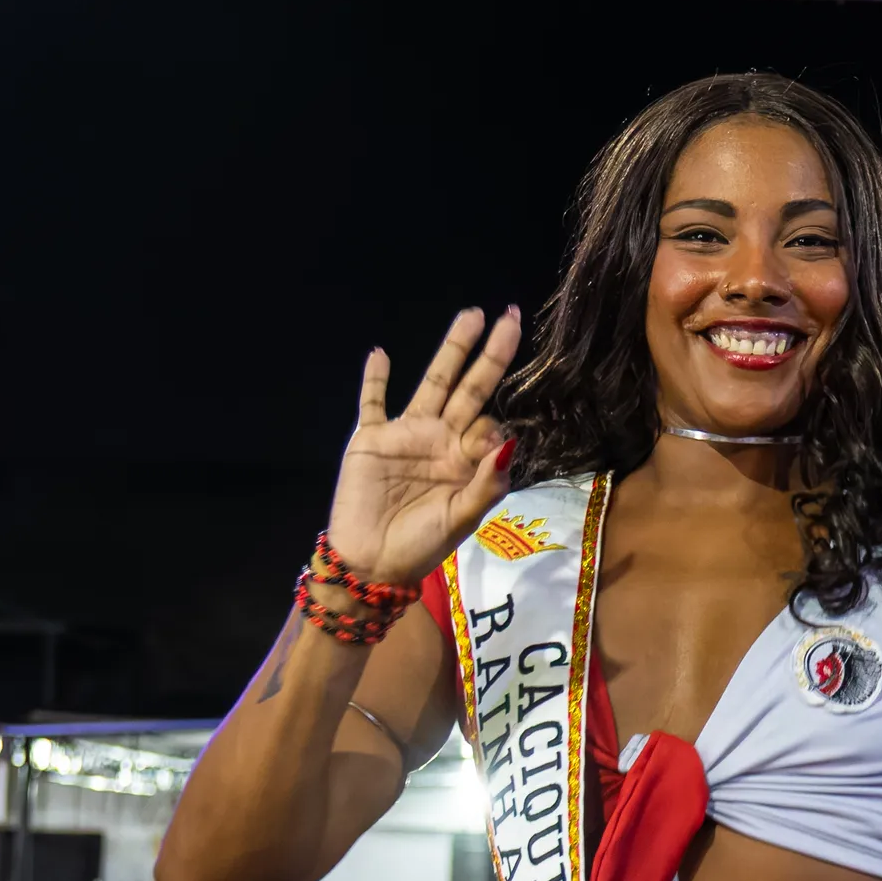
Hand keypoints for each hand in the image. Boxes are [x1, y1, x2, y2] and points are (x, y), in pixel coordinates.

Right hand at [324, 307, 522, 585]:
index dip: (491, 427)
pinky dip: (374, 379)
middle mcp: (441, 439)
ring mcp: (406, 435)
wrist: (371, 564)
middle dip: (491, 355)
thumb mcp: (462, 518)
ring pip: (433, 382)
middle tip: (511, 317)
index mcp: (466, 460)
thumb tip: (510, 440)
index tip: (483, 440)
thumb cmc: (421, 546)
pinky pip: (372, 402)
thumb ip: (487, 481)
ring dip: (450, 350)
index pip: (488, 425)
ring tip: (470, 316)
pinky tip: (380, 354)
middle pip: (470, 387)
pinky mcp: (371, 438)